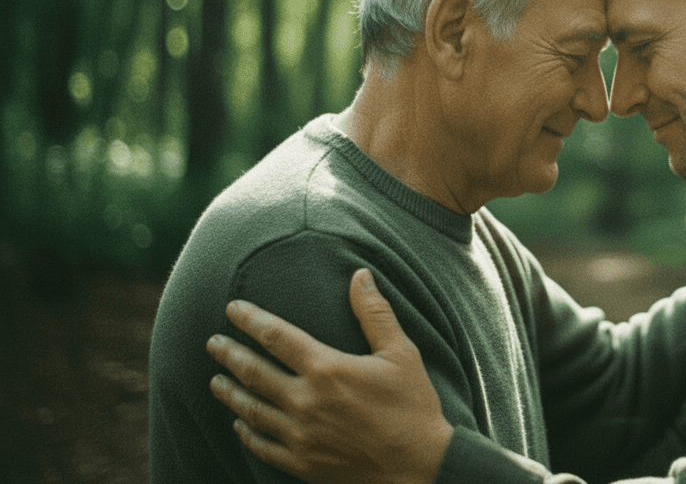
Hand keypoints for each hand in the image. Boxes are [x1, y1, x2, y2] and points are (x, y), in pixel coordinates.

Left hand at [206, 268, 453, 483]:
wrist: (419, 468)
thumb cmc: (413, 406)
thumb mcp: (401, 352)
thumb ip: (375, 312)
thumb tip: (360, 275)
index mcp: (327, 369)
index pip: (277, 336)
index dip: (251, 319)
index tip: (233, 308)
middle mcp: (305, 401)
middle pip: (254, 372)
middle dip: (230, 354)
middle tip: (212, 342)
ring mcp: (300, 435)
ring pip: (251, 410)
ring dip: (230, 392)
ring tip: (215, 381)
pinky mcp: (302, 463)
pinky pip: (263, 446)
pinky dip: (246, 433)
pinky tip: (239, 425)